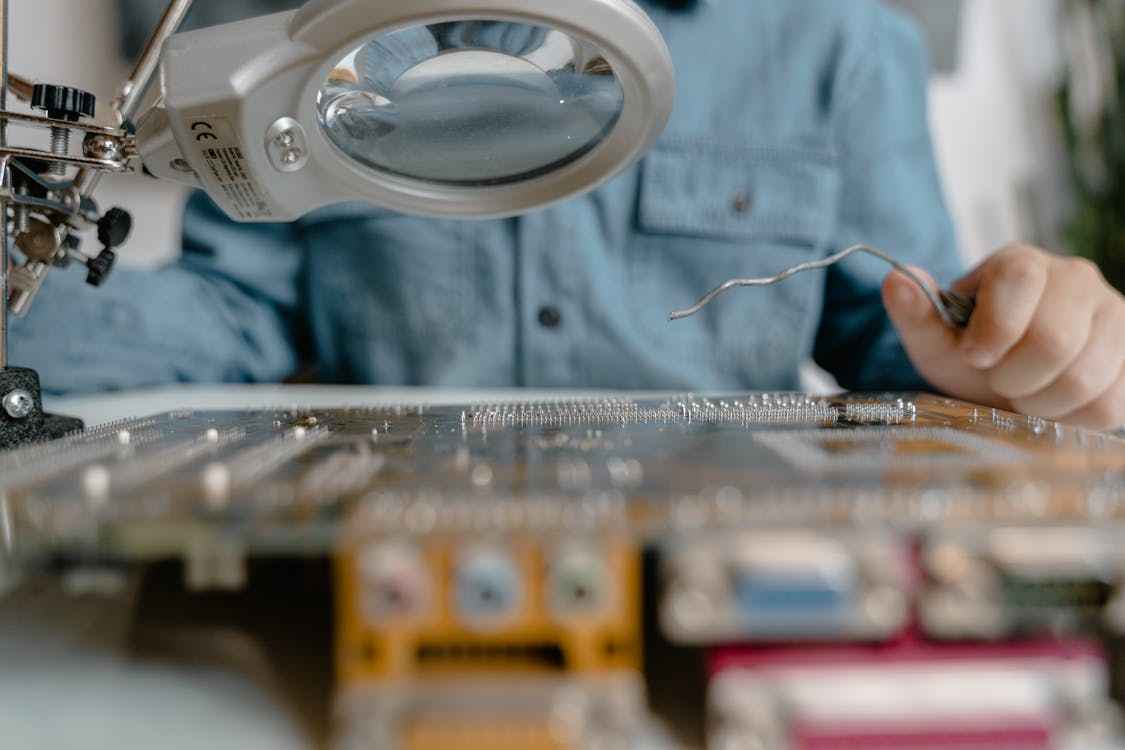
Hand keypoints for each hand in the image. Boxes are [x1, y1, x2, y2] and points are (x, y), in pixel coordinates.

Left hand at [881, 244, 1124, 429]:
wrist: (1014, 381)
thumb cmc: (975, 355)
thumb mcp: (936, 338)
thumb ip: (915, 313)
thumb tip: (896, 280)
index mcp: (1022, 264)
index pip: (1019, 277)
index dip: (994, 327)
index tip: (974, 356)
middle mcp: (1076, 279)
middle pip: (1054, 339)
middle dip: (1013, 377)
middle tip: (998, 381)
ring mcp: (1115, 316)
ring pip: (1084, 377)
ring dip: (1039, 402)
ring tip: (1023, 393)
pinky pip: (1108, 404)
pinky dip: (1070, 419)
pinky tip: (1053, 404)